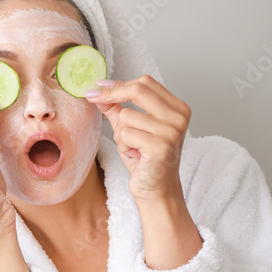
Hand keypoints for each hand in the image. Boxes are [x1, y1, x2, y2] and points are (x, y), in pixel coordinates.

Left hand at [84, 75, 190, 203]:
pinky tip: (135, 156)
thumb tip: (98, 91)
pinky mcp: (161, 146)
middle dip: (112, 94)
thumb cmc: (145, 159)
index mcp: (177, 107)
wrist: (156, 189)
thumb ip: (116, 108)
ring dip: (120, 134)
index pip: (146, 83)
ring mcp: (172, 131)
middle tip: (93, 98)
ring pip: (127, 116)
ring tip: (132, 147)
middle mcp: (178, 116)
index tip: (98, 86)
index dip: (119, 83)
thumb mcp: (130, 128)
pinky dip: (123, 146)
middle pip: (138, 90)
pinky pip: (126, 134)